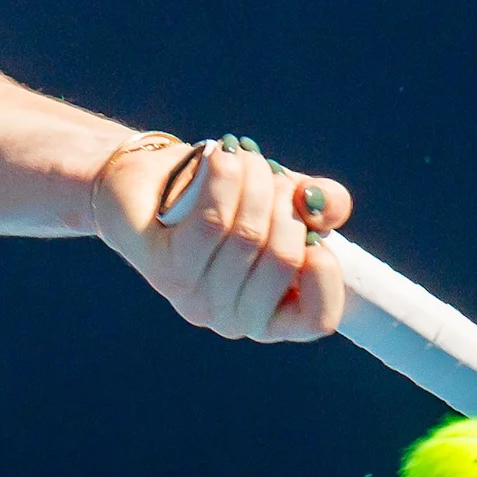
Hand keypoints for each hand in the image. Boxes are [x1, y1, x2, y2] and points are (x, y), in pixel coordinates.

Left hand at [91, 135, 351, 342]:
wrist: (150, 180)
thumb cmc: (226, 198)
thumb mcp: (284, 199)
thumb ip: (320, 206)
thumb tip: (326, 207)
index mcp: (270, 315)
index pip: (317, 319)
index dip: (326, 273)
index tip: (314, 233)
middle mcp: (231, 318)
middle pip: (282, 259)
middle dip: (285, 202)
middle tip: (271, 176)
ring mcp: (193, 297)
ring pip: (245, 235)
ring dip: (255, 181)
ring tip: (245, 160)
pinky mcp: (162, 265)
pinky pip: (210, 222)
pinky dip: (225, 180)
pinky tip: (223, 158)